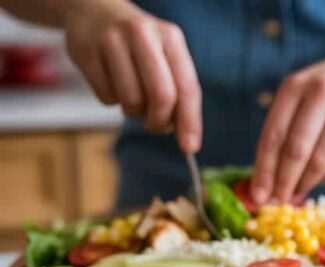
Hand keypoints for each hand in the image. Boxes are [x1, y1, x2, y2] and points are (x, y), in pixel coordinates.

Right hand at [63, 0, 201, 151]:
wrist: (93, 10)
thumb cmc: (139, 44)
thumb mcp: (164, 55)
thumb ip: (177, 89)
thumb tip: (186, 134)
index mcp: (170, 38)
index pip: (187, 87)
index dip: (190, 121)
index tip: (190, 148)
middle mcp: (143, 35)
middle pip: (162, 96)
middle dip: (160, 121)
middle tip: (154, 126)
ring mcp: (111, 41)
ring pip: (131, 101)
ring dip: (133, 111)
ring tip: (131, 95)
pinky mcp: (85, 52)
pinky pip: (106, 98)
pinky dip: (111, 101)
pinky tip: (110, 82)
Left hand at [251, 46, 324, 203]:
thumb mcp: (300, 94)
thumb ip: (283, 129)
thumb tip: (267, 179)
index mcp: (294, 87)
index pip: (273, 135)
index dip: (264, 170)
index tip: (258, 195)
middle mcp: (320, 94)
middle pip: (296, 150)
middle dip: (283, 182)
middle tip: (275, 203)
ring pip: (320, 159)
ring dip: (305, 183)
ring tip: (295, 195)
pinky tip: (316, 181)